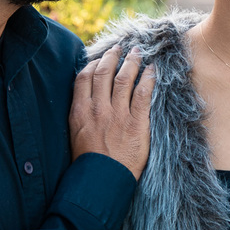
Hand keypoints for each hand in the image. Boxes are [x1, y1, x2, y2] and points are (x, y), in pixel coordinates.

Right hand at [69, 45, 154, 179]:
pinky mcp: (136, 123)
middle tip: (121, 47)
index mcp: (80, 111)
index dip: (93, 62)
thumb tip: (88, 100)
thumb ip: (82, 114)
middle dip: (113, 56)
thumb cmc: (89, 162)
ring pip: (124, 78)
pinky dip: (148, 78)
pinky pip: (143, 94)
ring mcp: (117, 114)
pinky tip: (152, 70)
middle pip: (104, 72)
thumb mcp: (76, 135)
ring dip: (131, 61)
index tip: (101, 57)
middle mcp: (97, 108)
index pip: (84, 77)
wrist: (101, 182)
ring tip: (137, 52)